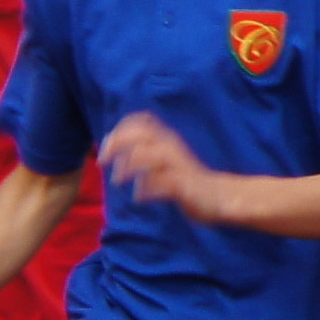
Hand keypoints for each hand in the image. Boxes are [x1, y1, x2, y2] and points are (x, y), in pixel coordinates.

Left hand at [97, 113, 215, 217]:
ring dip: (127, 168)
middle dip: (117, 144)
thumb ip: (143, 151)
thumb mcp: (163, 159)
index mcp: (167, 140)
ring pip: (149, 156)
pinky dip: (145, 190)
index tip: (104, 144)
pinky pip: (161, 183)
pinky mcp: (184, 185)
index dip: (120, 128)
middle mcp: (172, 148)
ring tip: (117, 181)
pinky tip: (138, 198)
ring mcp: (179, 166)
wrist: (217, 197)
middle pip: (141, 134)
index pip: (142, 121)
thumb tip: (113, 149)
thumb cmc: (185, 179)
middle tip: (101, 161)